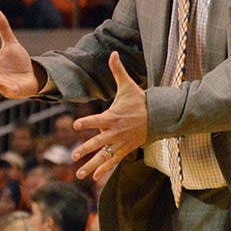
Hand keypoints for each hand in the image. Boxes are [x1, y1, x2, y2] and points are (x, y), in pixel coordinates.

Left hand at [71, 51, 146, 181]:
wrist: (157, 116)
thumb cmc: (139, 100)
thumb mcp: (128, 85)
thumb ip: (118, 70)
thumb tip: (113, 52)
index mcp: (113, 116)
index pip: (97, 120)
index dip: (87, 122)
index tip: (75, 125)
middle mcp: (115, 132)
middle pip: (98, 142)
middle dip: (86, 149)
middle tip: (74, 155)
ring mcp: (120, 143)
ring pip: (104, 156)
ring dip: (92, 165)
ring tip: (79, 174)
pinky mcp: (124, 150)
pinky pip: (113, 161)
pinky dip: (104, 169)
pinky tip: (93, 177)